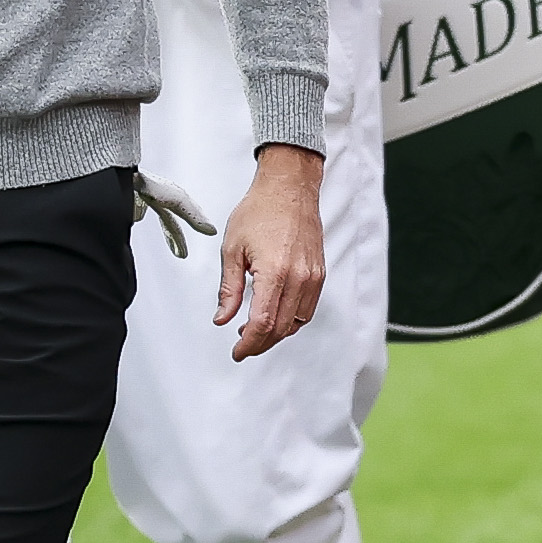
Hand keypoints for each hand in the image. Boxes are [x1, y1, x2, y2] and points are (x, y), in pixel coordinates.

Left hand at [214, 141, 324, 359]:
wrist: (289, 189)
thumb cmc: (260, 211)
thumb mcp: (232, 249)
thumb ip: (228, 289)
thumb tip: (222, 318)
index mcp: (274, 272)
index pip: (263, 323)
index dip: (248, 345)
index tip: (237, 352)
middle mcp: (298, 278)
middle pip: (280, 328)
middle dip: (260, 343)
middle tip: (242, 346)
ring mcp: (312, 278)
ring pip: (296, 323)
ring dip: (276, 334)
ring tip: (255, 331)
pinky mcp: (319, 275)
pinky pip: (307, 309)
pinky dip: (290, 320)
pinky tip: (274, 316)